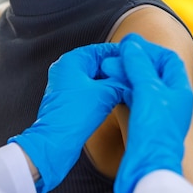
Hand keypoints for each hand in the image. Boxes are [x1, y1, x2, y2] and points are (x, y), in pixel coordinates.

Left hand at [8, 43, 124, 192]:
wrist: (55, 143)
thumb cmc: (73, 117)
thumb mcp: (105, 94)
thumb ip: (120, 81)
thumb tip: (132, 76)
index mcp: (70, 61)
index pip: (101, 49)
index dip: (121, 54)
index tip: (136, 58)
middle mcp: (65, 69)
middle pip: (98, 63)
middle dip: (116, 69)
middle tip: (135, 74)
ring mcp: (66, 85)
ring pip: (95, 77)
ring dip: (111, 82)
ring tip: (129, 86)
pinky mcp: (68, 99)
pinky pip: (90, 89)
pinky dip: (103, 91)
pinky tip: (117, 97)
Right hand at [102, 33, 192, 192]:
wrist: (147, 171)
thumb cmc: (153, 129)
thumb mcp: (147, 91)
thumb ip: (139, 65)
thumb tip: (130, 43)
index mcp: (179, 90)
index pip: (167, 59)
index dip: (149, 48)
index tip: (128, 44)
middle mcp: (170, 100)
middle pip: (152, 71)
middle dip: (133, 60)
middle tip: (112, 55)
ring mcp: (156, 113)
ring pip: (140, 85)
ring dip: (124, 74)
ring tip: (105, 68)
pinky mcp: (142, 125)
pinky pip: (132, 100)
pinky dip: (120, 89)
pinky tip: (107, 86)